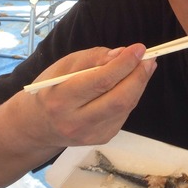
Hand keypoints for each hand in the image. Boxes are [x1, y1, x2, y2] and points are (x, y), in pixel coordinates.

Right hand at [23, 44, 155, 148]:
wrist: (38, 125)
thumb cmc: (51, 89)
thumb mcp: (63, 65)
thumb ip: (92, 57)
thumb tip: (121, 53)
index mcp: (61, 99)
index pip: (100, 81)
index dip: (124, 64)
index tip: (139, 48)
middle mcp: (75, 121)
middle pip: (119, 99)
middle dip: (138, 76)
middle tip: (149, 59)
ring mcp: (90, 134)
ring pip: (125, 107)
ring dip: (139, 85)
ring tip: (143, 67)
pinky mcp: (102, 138)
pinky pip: (123, 114)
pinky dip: (130, 96)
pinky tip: (129, 85)